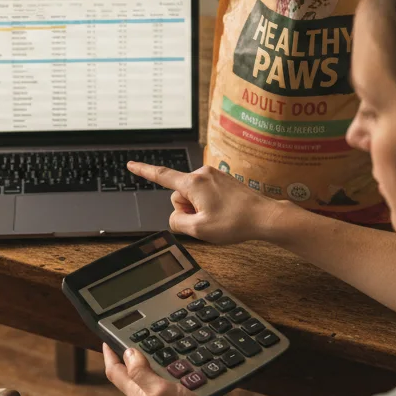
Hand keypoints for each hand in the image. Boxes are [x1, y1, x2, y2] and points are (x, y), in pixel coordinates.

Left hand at [103, 345, 220, 395]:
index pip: (115, 372)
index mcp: (138, 395)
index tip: (107, 338)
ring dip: (155, 357)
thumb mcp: (160, 392)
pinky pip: (174, 379)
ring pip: (155, 374)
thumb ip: (142, 373)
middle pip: (132, 371)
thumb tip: (128, 352)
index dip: (109, 354)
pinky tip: (184, 358)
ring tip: (158, 340)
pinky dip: (176, 366)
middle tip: (133, 333)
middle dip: (131, 353)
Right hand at [127, 161, 280, 244]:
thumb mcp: (199, 230)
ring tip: (219, 217)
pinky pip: (206, 194)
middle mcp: (202, 174)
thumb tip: (176, 217)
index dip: (143, 172)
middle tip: (207, 220)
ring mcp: (214, 176)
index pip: (161, 176)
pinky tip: (224, 213)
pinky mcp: (223, 180)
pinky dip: (210, 205)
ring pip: (193, 196)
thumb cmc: (235, 222)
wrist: (264, 216)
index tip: (131, 165)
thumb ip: (177, 223)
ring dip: (200, 209)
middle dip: (187, 210)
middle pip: (179, 195)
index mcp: (193, 183)